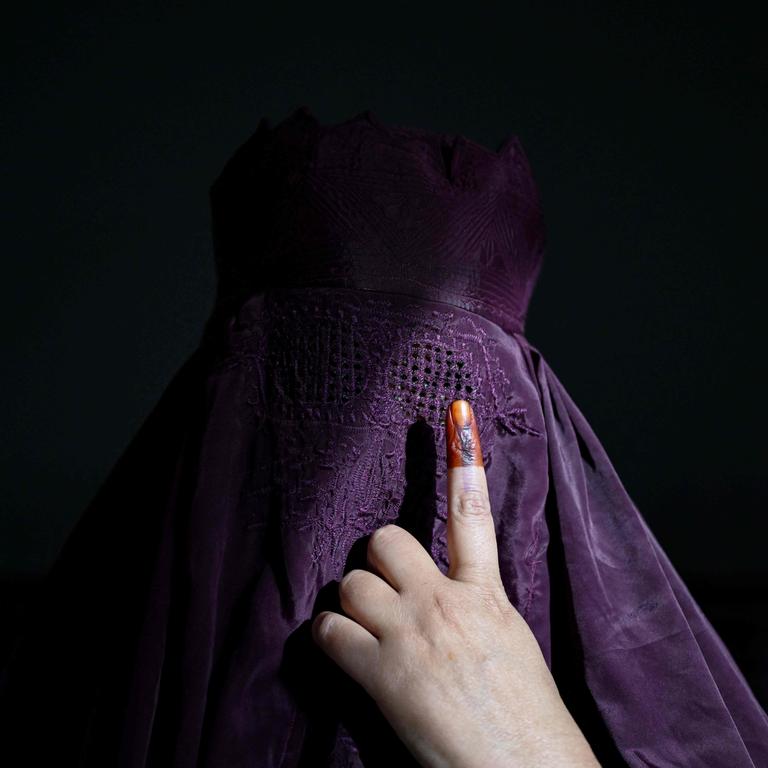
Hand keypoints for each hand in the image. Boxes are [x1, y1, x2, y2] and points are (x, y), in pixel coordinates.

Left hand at [312, 399, 600, 767]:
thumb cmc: (525, 721)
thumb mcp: (511, 646)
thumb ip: (477, 609)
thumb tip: (449, 596)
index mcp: (486, 597)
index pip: (473, 515)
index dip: (464, 461)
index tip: (458, 413)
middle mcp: (446, 605)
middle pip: (386, 540)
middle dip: (377, 560)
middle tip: (384, 589)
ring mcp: (412, 635)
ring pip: (351, 583)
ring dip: (351, 604)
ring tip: (366, 630)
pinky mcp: (383, 674)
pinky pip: (329, 632)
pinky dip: (330, 642)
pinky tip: (347, 658)